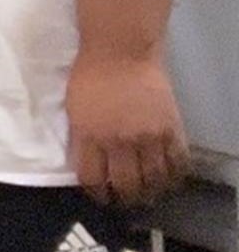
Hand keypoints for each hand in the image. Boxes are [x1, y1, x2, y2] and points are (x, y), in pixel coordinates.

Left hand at [68, 52, 188, 205]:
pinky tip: (169, 179)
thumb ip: (82, 139)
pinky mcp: (170, 128)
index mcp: (89, 136)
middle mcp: (119, 141)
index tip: (101, 196)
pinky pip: (177, 163)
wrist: (120, 51)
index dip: (97, 193)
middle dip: (125, 198)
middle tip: (126, 200)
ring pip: (153, 179)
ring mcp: (147, 136)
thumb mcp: (74, 110)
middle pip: (125, 185)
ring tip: (147, 194)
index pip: (92, 178)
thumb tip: (88, 164)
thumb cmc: (89, 76)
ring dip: (151, 192)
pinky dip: (174, 176)